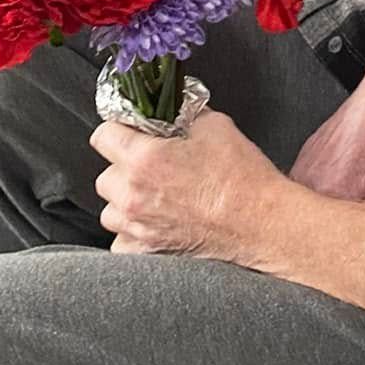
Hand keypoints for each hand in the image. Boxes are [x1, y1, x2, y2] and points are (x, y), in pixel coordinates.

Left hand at [91, 106, 293, 262]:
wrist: (262, 222)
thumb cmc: (242, 178)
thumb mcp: (216, 126)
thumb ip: (184, 115)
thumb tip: (172, 111)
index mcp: (145, 158)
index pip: (103, 135)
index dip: (118, 130)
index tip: (130, 134)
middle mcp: (133, 194)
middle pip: (104, 176)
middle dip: (123, 169)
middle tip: (151, 168)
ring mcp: (137, 227)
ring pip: (110, 211)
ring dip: (126, 203)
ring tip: (154, 199)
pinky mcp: (147, 252)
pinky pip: (122, 242)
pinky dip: (134, 234)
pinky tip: (156, 224)